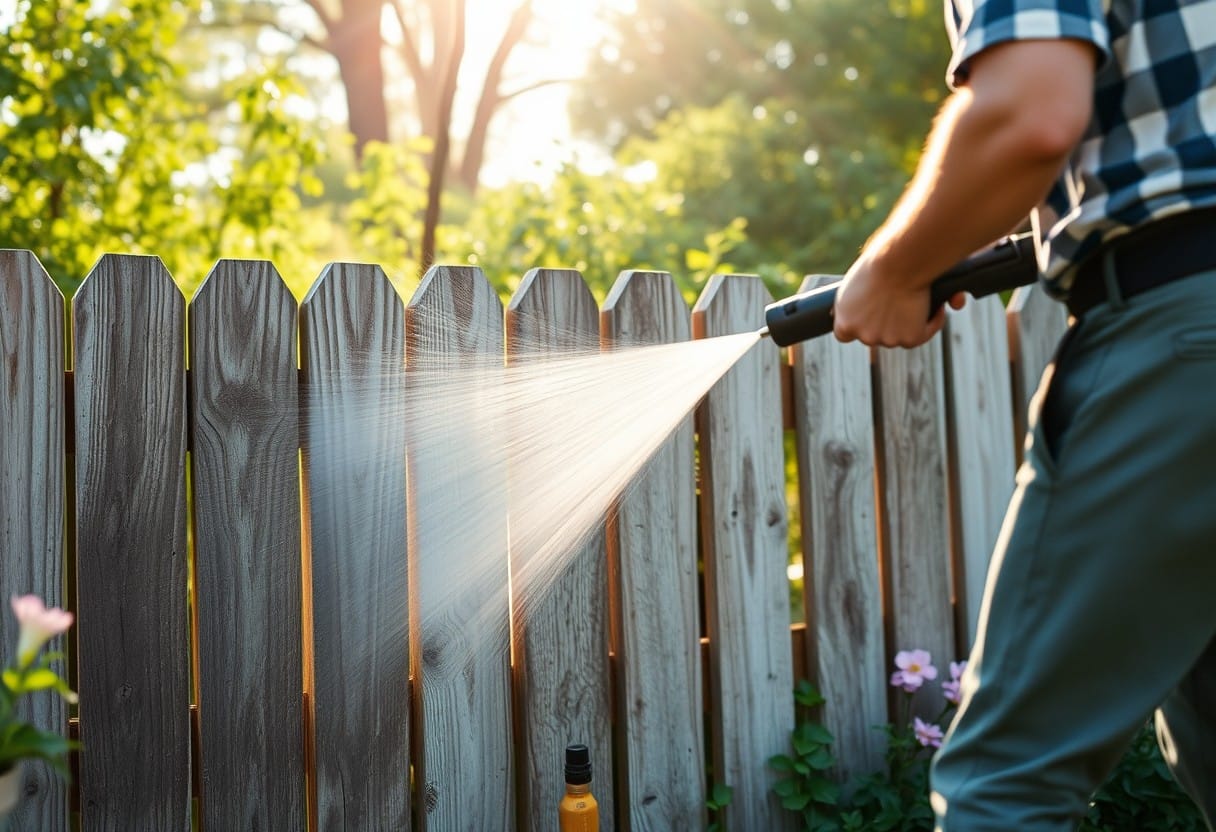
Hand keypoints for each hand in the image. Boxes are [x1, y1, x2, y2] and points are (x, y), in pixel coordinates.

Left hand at [832, 253, 965, 347]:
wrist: (901, 262)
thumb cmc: (882, 259)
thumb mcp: (860, 279)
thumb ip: (861, 297)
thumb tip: (873, 302)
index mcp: (844, 320)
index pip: (845, 334)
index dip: (858, 325)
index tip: (866, 316)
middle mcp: (863, 335)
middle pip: (875, 335)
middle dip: (886, 323)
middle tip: (898, 303)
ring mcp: (887, 340)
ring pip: (900, 335)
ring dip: (909, 322)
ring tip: (916, 299)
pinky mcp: (910, 339)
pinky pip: (924, 333)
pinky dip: (932, 321)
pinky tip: (937, 307)